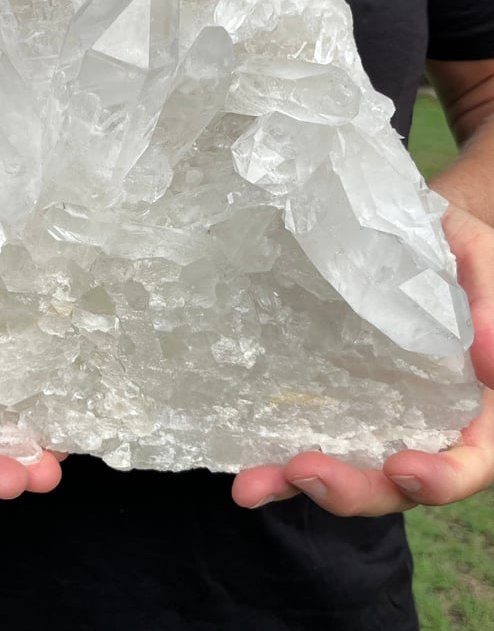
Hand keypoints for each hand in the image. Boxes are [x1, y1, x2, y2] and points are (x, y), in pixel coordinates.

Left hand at [232, 204, 493, 514]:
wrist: (400, 226)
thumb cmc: (452, 250)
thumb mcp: (479, 260)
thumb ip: (489, 305)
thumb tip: (492, 362)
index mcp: (475, 404)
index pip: (470, 460)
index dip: (443, 477)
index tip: (402, 469)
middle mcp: (423, 423)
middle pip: (398, 482)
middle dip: (354, 488)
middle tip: (305, 471)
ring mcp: (372, 416)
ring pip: (347, 470)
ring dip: (301, 484)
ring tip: (254, 486)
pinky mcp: (329, 399)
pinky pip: (306, 437)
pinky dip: (275, 461)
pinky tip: (244, 471)